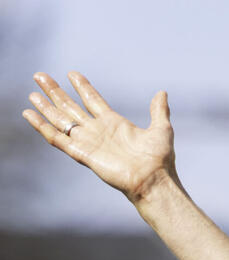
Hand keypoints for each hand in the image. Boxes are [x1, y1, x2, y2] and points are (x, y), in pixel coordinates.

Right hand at [22, 71, 175, 200]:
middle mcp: (98, 131)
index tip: (71, 74)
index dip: (82, 87)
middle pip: (71, 107)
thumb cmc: (160, 159)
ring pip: (61, 120)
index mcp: (114, 124)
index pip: (92, 100)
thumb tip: (162, 93)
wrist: (154, 180)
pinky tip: (29, 114)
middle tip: (40, 76)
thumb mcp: (162, 129)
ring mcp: (88, 142)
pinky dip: (42, 126)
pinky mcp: (81, 153)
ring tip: (32, 93)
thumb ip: (158, 110)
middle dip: (55, 92)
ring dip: (46, 107)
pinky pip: (57, 138)